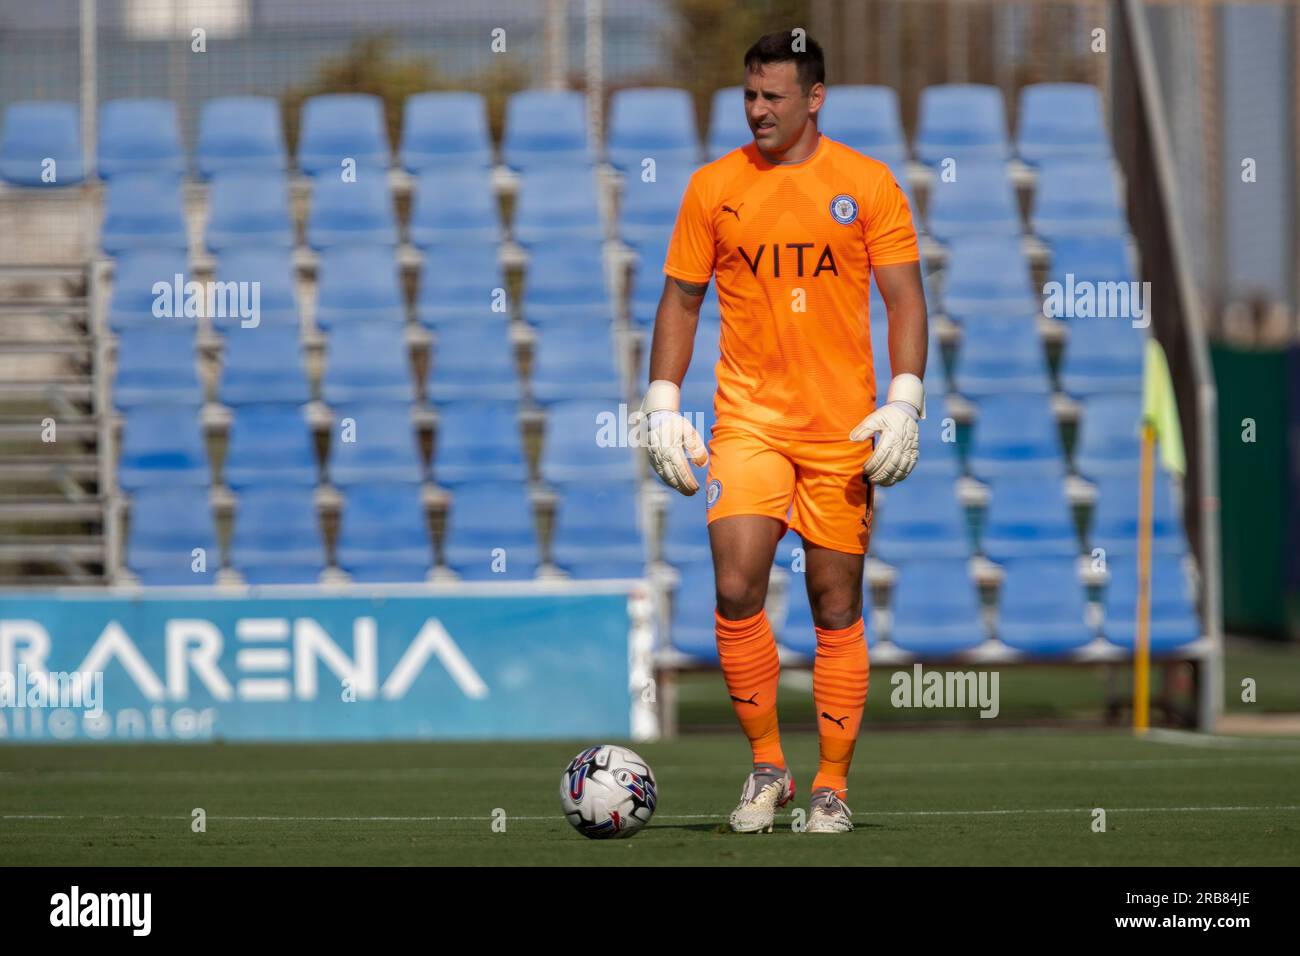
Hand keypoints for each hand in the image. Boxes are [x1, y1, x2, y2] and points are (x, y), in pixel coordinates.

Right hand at [640, 381, 708, 495]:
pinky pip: (660, 473)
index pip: (681, 471)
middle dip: (683, 487)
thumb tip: (702, 464)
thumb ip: (696, 448)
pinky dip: (668, 480)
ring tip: (686, 491)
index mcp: (671, 449)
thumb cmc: (675, 423)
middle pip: (673, 477)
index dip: (689, 481)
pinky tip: (675, 483)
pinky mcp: (652, 459)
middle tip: (693, 492)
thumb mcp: (689, 431)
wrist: (656, 416)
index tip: (697, 488)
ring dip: (676, 486)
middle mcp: (661, 456)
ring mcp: (655, 459)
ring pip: (665, 477)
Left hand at [850, 373, 923, 486]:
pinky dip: (902, 475)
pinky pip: (910, 466)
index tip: (865, 470)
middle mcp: (902, 444)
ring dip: (890, 478)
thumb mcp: (874, 418)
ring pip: (901, 468)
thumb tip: (852, 438)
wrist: (906, 410)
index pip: (881, 456)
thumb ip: (864, 429)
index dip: (873, 465)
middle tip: (871, 479)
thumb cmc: (887, 415)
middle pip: (891, 465)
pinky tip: (894, 480)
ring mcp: (910, 449)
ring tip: (880, 483)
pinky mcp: (914, 451)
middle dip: (880, 475)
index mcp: (891, 436)